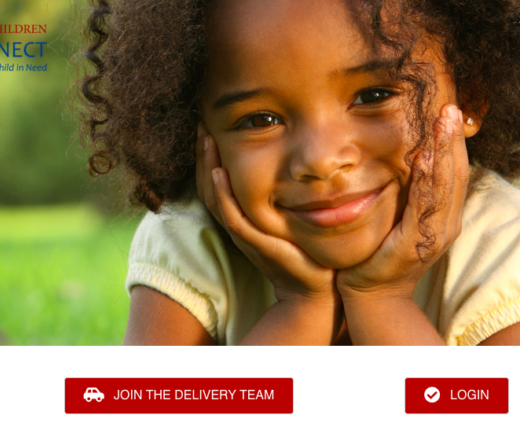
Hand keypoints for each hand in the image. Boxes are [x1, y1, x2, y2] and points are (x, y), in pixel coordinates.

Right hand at [195, 124, 336, 302]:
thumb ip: (286, 192)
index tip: (211, 127)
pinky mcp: (254, 242)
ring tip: (207, 139)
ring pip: (214, 196)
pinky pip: (230, 215)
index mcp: (243, 216)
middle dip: (204, 154)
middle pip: (208, 184)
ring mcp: (244, 233)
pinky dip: (222, 194)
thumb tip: (296, 160)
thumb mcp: (291, 214)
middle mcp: (238, 223)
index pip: (216, 181)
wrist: (317, 286)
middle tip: (203, 125)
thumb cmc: (307, 249)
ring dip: (208, 166)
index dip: (209, 155)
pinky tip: (219, 172)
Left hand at [335, 104, 470, 299]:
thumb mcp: (399, 215)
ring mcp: (434, 235)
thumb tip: (409, 156)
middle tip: (451, 106)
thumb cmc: (380, 252)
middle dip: (453, 138)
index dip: (454, 141)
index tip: (450, 110)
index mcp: (445, 215)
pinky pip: (424, 206)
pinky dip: (426, 181)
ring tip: (443, 121)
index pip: (455, 171)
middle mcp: (447, 224)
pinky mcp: (416, 244)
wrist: (370, 293)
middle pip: (457, 173)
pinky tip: (423, 158)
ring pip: (445, 185)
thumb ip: (408, 191)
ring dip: (444, 150)